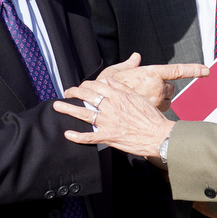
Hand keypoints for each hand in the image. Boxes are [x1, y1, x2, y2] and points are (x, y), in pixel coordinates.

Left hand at [54, 78, 175, 158]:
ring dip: (69, 109)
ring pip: (84, 114)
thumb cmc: (151, 117)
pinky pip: (89, 137)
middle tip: (66, 93)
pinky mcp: (108, 137)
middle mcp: (111, 108)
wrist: (158, 135)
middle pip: (87, 97)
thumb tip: (110, 80)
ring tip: (58, 106)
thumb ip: (123, 88)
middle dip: (74, 93)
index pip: (97, 86)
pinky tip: (67, 134)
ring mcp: (108, 123)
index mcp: (118, 96)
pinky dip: (78, 136)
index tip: (80, 86)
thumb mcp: (138, 97)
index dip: (86, 85)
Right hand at [97, 53, 209, 110]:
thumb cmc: (107, 87)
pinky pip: (160, 110)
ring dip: (160, 101)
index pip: (177, 70)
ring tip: (144, 101)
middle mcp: (156, 86)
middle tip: (148, 92)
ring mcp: (156, 100)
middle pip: (170, 89)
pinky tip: (147, 111)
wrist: (99, 104)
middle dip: (163, 90)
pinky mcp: (152, 112)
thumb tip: (136, 56)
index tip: (207, 70)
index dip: (194, 69)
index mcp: (151, 73)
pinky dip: (156, 111)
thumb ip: (129, 63)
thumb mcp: (117, 71)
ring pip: (166, 101)